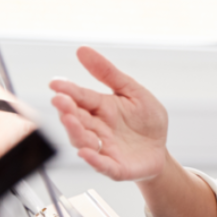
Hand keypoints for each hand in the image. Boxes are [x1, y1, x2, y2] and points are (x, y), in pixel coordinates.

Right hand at [49, 47, 168, 180]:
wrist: (160, 150)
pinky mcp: (115, 166)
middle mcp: (97, 128)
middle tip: (60, 101)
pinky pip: (101, 164)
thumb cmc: (146, 121)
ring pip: (83, 141)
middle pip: (78, 119)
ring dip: (76, 131)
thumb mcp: (133, 92)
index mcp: (101, 108)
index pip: (81, 98)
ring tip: (71, 120)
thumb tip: (82, 50)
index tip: (55, 83)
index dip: (68, 90)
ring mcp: (103, 148)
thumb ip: (109, 74)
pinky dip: (93, 159)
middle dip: (68, 110)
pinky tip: (86, 152)